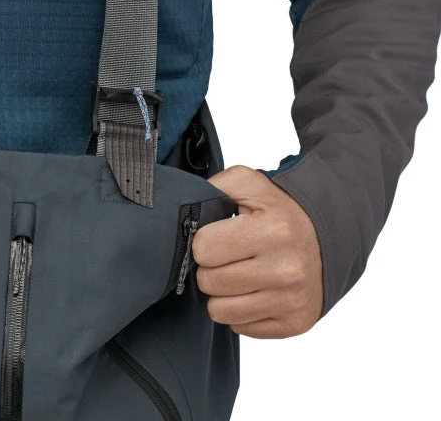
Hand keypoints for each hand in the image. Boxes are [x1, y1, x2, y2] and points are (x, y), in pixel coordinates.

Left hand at [192, 164, 322, 338]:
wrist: (327, 237)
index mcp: (272, 231)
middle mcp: (285, 270)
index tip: (217, 237)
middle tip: (227, 257)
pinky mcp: (295, 323)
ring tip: (237, 274)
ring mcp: (291, 301)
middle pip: (209, 282)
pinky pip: (241, 328)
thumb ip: (213, 188)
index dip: (204, 242)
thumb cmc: (279, 212)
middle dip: (210, 268)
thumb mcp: (249, 184)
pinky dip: (240, 311)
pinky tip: (253, 291)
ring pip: (220, 311)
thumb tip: (185, 208)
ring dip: (221, 293)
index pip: (203, 249)